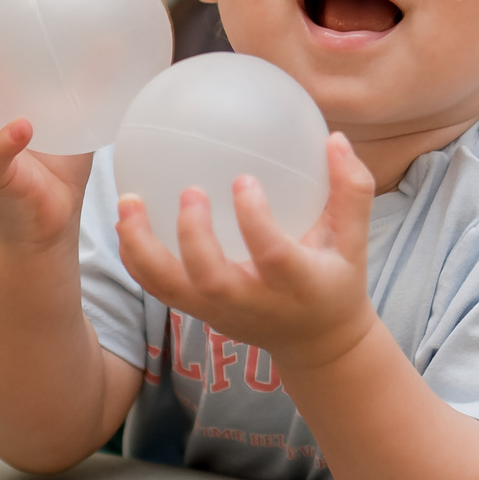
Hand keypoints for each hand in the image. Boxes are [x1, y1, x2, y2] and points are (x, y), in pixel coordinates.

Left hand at [116, 133, 378, 371]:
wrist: (316, 342)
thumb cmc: (335, 279)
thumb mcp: (355, 241)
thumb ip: (351, 190)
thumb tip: (335, 137)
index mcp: (297, 284)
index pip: (273, 256)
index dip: (255, 221)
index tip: (244, 181)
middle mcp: (254, 302)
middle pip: (211, 279)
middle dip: (193, 237)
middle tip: (189, 191)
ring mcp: (220, 311)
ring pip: (171, 288)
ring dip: (143, 247)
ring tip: (127, 202)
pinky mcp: (198, 312)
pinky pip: (158, 288)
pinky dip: (135, 258)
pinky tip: (123, 220)